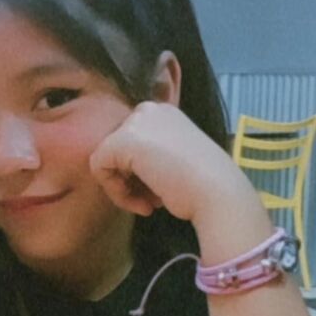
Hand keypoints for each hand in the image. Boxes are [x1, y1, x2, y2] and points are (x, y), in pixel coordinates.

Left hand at [90, 102, 253, 224]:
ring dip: (124, 190)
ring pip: (107, 160)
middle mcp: (149, 110)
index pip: (132, 144)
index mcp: (164, 113)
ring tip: (148, 205)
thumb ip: (151, 158)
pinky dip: (116, 192)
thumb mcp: (175, 161)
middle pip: (117, 150)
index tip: (156, 195)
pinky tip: (140, 203)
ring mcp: (135, 122)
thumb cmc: (203, 185)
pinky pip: (99, 168)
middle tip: (151, 201)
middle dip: (130, 181)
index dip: (138, 174)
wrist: (216, 191)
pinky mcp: (122, 140)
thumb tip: (123, 172)